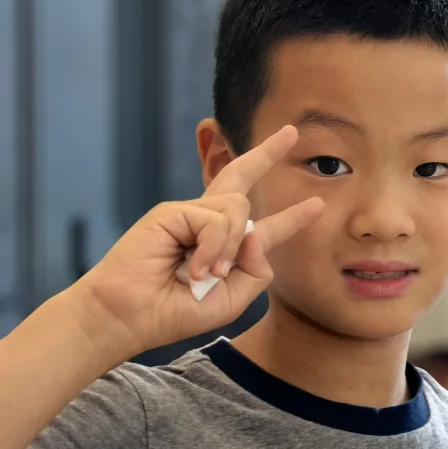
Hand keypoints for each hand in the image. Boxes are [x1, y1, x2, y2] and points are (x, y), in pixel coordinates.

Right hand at [67, 125, 322, 361]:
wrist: (130, 316)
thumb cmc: (175, 311)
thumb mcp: (233, 299)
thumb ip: (257, 269)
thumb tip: (256, 233)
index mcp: (227, 248)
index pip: (264, 228)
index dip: (292, 219)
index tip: (316, 205)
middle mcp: (208, 225)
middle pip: (242, 180)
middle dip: (267, 154)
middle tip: (291, 132)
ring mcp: (189, 214)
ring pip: (237, 209)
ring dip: (229, 247)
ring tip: (207, 273)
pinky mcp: (172, 212)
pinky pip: (214, 220)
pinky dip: (212, 248)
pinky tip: (194, 268)